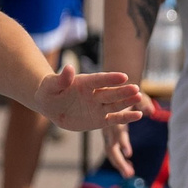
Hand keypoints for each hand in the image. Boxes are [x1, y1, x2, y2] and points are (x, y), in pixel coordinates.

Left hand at [33, 65, 156, 132]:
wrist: (50, 106)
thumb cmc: (49, 92)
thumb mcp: (50, 86)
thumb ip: (61, 79)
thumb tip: (69, 68)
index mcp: (85, 83)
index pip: (99, 80)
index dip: (110, 79)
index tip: (123, 76)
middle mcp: (95, 94)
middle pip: (111, 92)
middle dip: (123, 91)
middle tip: (136, 88)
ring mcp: (99, 106)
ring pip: (115, 104)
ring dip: (127, 102)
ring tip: (138, 97)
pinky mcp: (100, 119)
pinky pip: (114, 119)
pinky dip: (125, 118)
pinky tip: (138, 116)